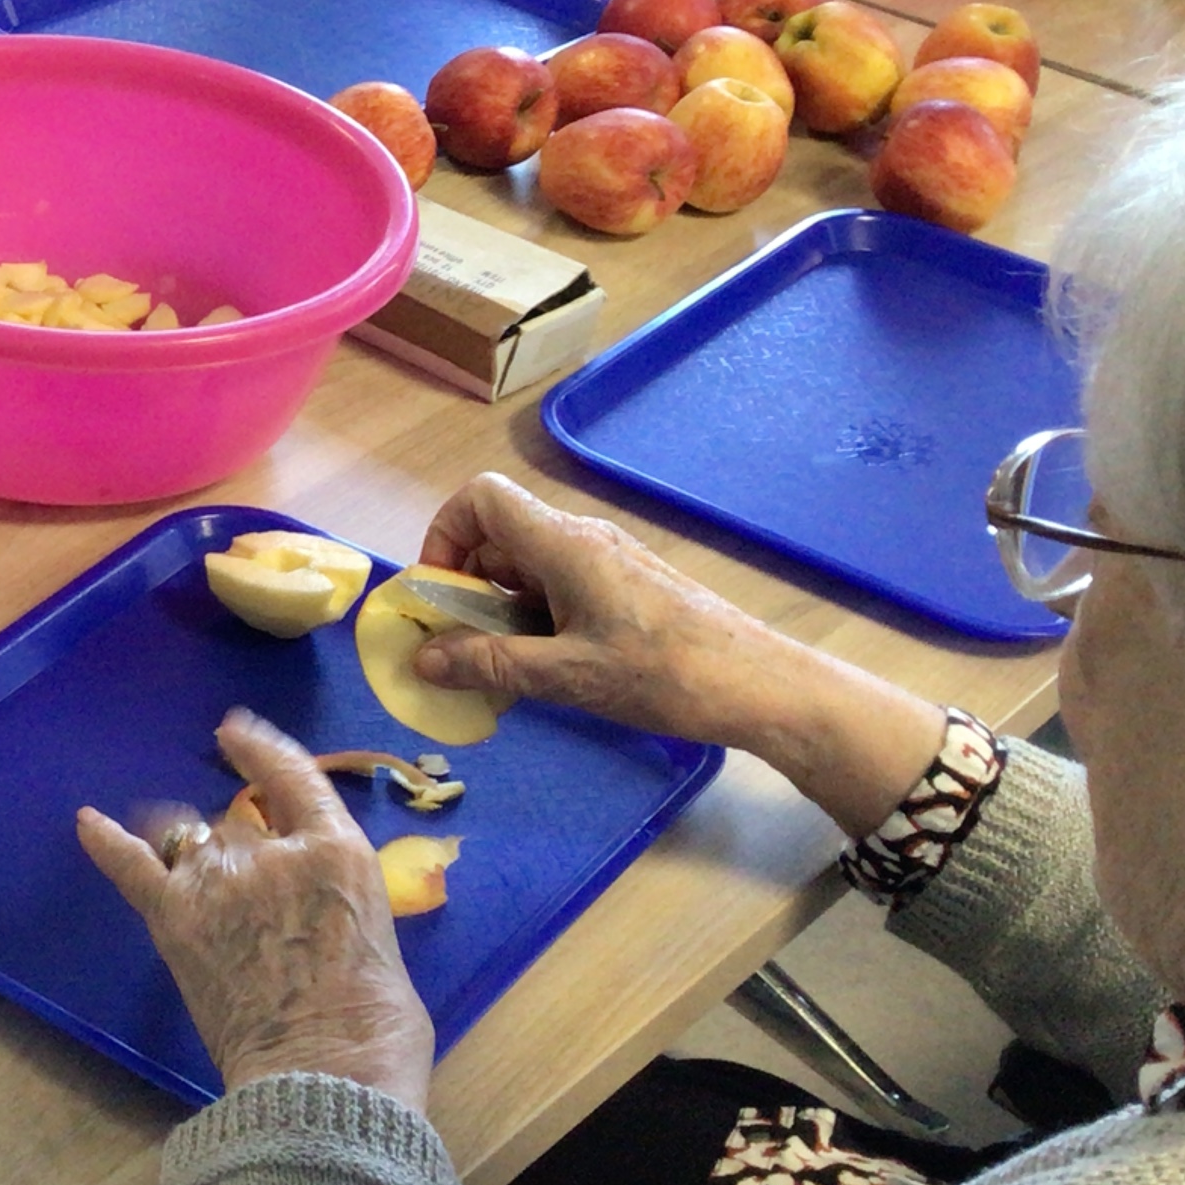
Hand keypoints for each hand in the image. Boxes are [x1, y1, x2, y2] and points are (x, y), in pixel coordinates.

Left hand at [77, 708, 434, 1107]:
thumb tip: (315, 912)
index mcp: (337, 850)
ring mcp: (216, 881)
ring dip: (195, 853)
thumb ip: (337, 903)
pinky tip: (88, 821)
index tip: (236, 733)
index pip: (293, 777)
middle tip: (256, 897)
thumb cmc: (375, 1025)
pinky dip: (107, 842)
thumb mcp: (378, 937)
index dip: (261, 751)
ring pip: (193, 839)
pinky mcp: (174, 918)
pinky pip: (132, 865)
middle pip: (241, 822)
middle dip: (243, 846)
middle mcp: (271, 850)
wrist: (325, 1075)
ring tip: (195, 870)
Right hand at [408, 473, 945, 838]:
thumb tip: (423, 659)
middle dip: (468, 584)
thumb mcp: (567, 677)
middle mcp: (583, 538)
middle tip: (464, 645)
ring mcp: (609, 560)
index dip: (445, 534)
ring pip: (530, 563)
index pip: (481, 498)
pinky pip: (561, 584)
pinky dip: (537, 616)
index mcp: (563, 544)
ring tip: (508, 665)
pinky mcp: (629, 585)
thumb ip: (489, 664)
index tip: (441, 595)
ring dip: (502, 606)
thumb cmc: (664, 675)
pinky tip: (552, 665)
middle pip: (500, 534)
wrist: (761, 686)